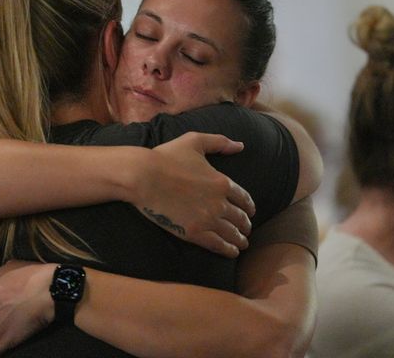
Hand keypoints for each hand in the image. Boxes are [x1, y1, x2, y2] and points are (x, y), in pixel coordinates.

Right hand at [131, 132, 255, 257]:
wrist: (143, 176)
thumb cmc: (165, 157)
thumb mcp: (194, 141)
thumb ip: (219, 142)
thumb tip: (240, 145)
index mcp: (221, 182)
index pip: (243, 198)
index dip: (249, 207)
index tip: (250, 212)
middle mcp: (219, 202)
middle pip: (240, 218)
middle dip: (246, 225)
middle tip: (247, 230)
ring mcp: (207, 219)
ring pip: (232, 233)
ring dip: (240, 240)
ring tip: (242, 244)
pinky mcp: (194, 233)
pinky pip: (218, 245)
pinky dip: (228, 250)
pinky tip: (232, 252)